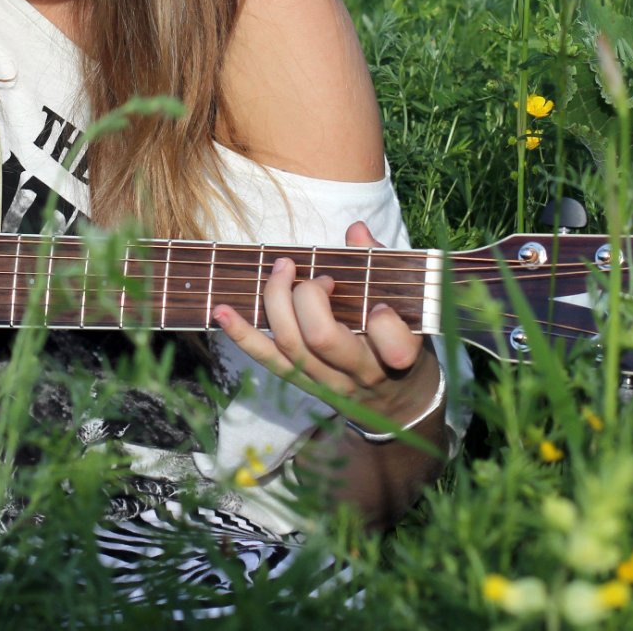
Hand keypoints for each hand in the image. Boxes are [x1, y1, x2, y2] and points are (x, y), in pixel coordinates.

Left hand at [212, 220, 440, 431]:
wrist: (397, 403)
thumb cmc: (405, 342)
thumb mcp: (411, 312)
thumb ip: (383, 269)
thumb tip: (355, 229)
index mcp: (399, 355)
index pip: (394, 346)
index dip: (383, 322)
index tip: (379, 304)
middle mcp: (361, 373)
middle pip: (322, 338)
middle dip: (309, 296)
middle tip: (320, 279)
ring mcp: (328, 382)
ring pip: (291, 346)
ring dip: (276, 301)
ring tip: (281, 269)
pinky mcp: (303, 384)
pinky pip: (268, 360)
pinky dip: (242, 334)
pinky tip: (221, 311)